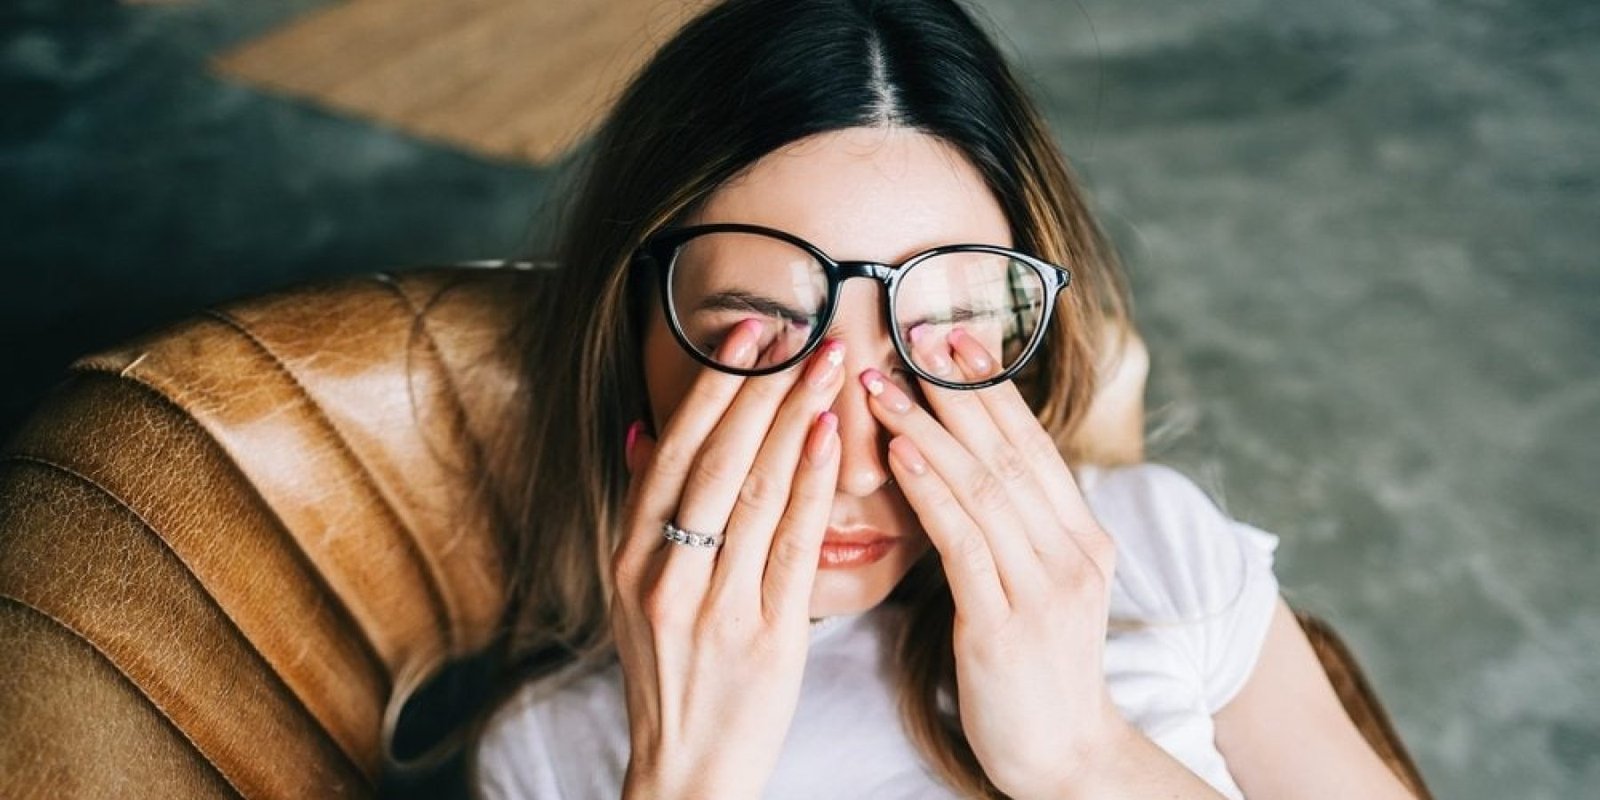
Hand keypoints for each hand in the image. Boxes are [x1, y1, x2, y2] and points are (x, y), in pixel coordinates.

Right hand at [610, 319, 845, 799]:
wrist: (687, 768)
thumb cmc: (672, 673)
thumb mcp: (635, 592)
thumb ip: (641, 512)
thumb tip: (641, 430)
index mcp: (630, 558)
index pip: (671, 452)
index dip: (711, 386)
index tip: (747, 330)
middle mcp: (664, 575)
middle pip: (714, 460)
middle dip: (760, 386)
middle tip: (801, 329)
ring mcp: (713, 606)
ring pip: (753, 492)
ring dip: (794, 418)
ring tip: (828, 364)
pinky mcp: (764, 636)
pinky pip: (790, 546)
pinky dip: (809, 485)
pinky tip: (830, 438)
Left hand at [862, 325, 1130, 798]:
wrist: (1063, 757)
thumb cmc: (1034, 671)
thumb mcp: (1037, 587)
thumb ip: (1016, 529)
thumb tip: (967, 466)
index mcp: (1083, 538)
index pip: (1032, 445)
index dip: (992, 389)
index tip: (951, 338)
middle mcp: (1074, 553)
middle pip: (1010, 451)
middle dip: (959, 389)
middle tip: (913, 334)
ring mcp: (1045, 588)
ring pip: (984, 487)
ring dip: (929, 428)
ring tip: (882, 385)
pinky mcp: (1006, 625)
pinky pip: (964, 542)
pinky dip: (930, 491)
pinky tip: (898, 453)